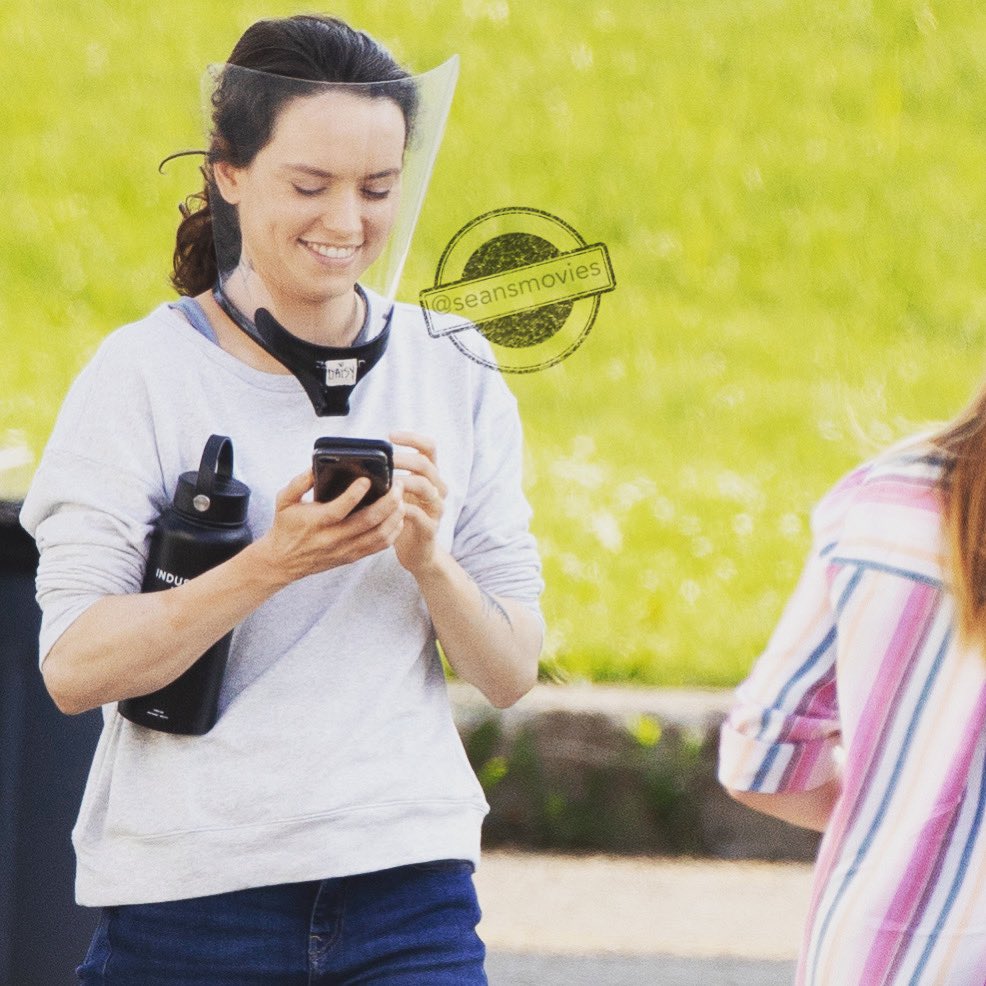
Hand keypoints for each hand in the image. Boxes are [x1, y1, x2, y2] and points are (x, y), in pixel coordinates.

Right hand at [254, 468, 404, 584]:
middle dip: (389, 501)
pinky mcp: (353, 557)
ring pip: (380, 535)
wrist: (282, 561)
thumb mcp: (284, 500)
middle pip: (369, 521)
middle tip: (398, 484)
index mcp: (316, 522)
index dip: (356, 493)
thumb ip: (299, 482)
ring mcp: (345, 549)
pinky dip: (394, 531)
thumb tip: (316, 466)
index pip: (340, 509)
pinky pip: (380, 546)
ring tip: (401, 498)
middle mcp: (333, 538)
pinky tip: (398, 517)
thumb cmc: (285, 526)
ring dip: (395, 516)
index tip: (368, 479)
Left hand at [390, 431, 446, 575]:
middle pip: (426, 465)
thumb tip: (360, 458)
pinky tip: (390, 508)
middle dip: (403, 459)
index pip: (429, 448)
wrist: (418, 553)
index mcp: (430, 476)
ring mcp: (436, 508)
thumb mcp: (397, 493)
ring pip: (426, 487)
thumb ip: (389, 475)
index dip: (412, 438)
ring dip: (404, 482)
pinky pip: (419, 514)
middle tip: (384, 461)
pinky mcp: (430, 528)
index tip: (391, 436)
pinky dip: (404, 509)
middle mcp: (438, 488)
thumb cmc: (401, 518)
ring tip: (386, 483)